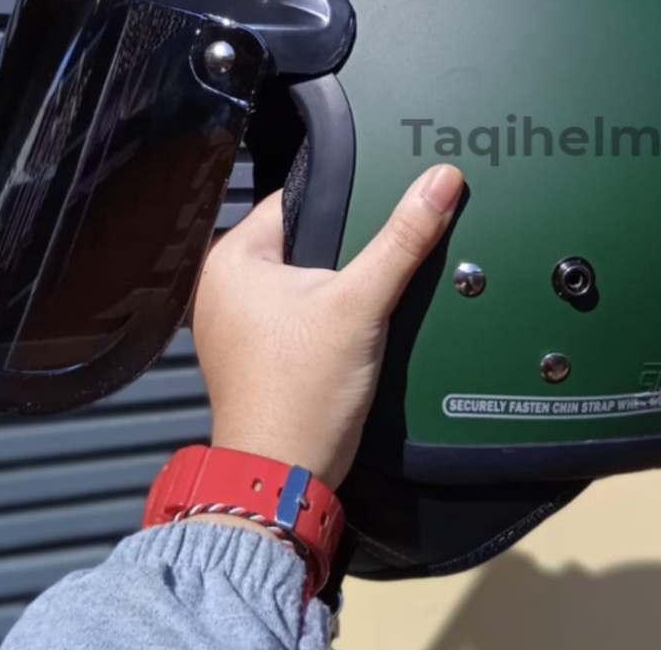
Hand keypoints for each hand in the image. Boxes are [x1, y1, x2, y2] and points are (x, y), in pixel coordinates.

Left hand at [191, 163, 463, 491]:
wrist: (286, 477)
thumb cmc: (300, 395)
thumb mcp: (361, 304)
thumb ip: (402, 240)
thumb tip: (437, 183)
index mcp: (232, 258)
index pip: (297, 200)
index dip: (345, 201)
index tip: (383, 202)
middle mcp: (224, 285)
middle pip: (304, 239)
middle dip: (345, 246)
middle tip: (380, 254)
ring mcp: (237, 321)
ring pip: (304, 276)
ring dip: (337, 282)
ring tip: (367, 291)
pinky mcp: (255, 349)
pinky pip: (298, 309)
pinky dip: (326, 311)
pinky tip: (353, 320)